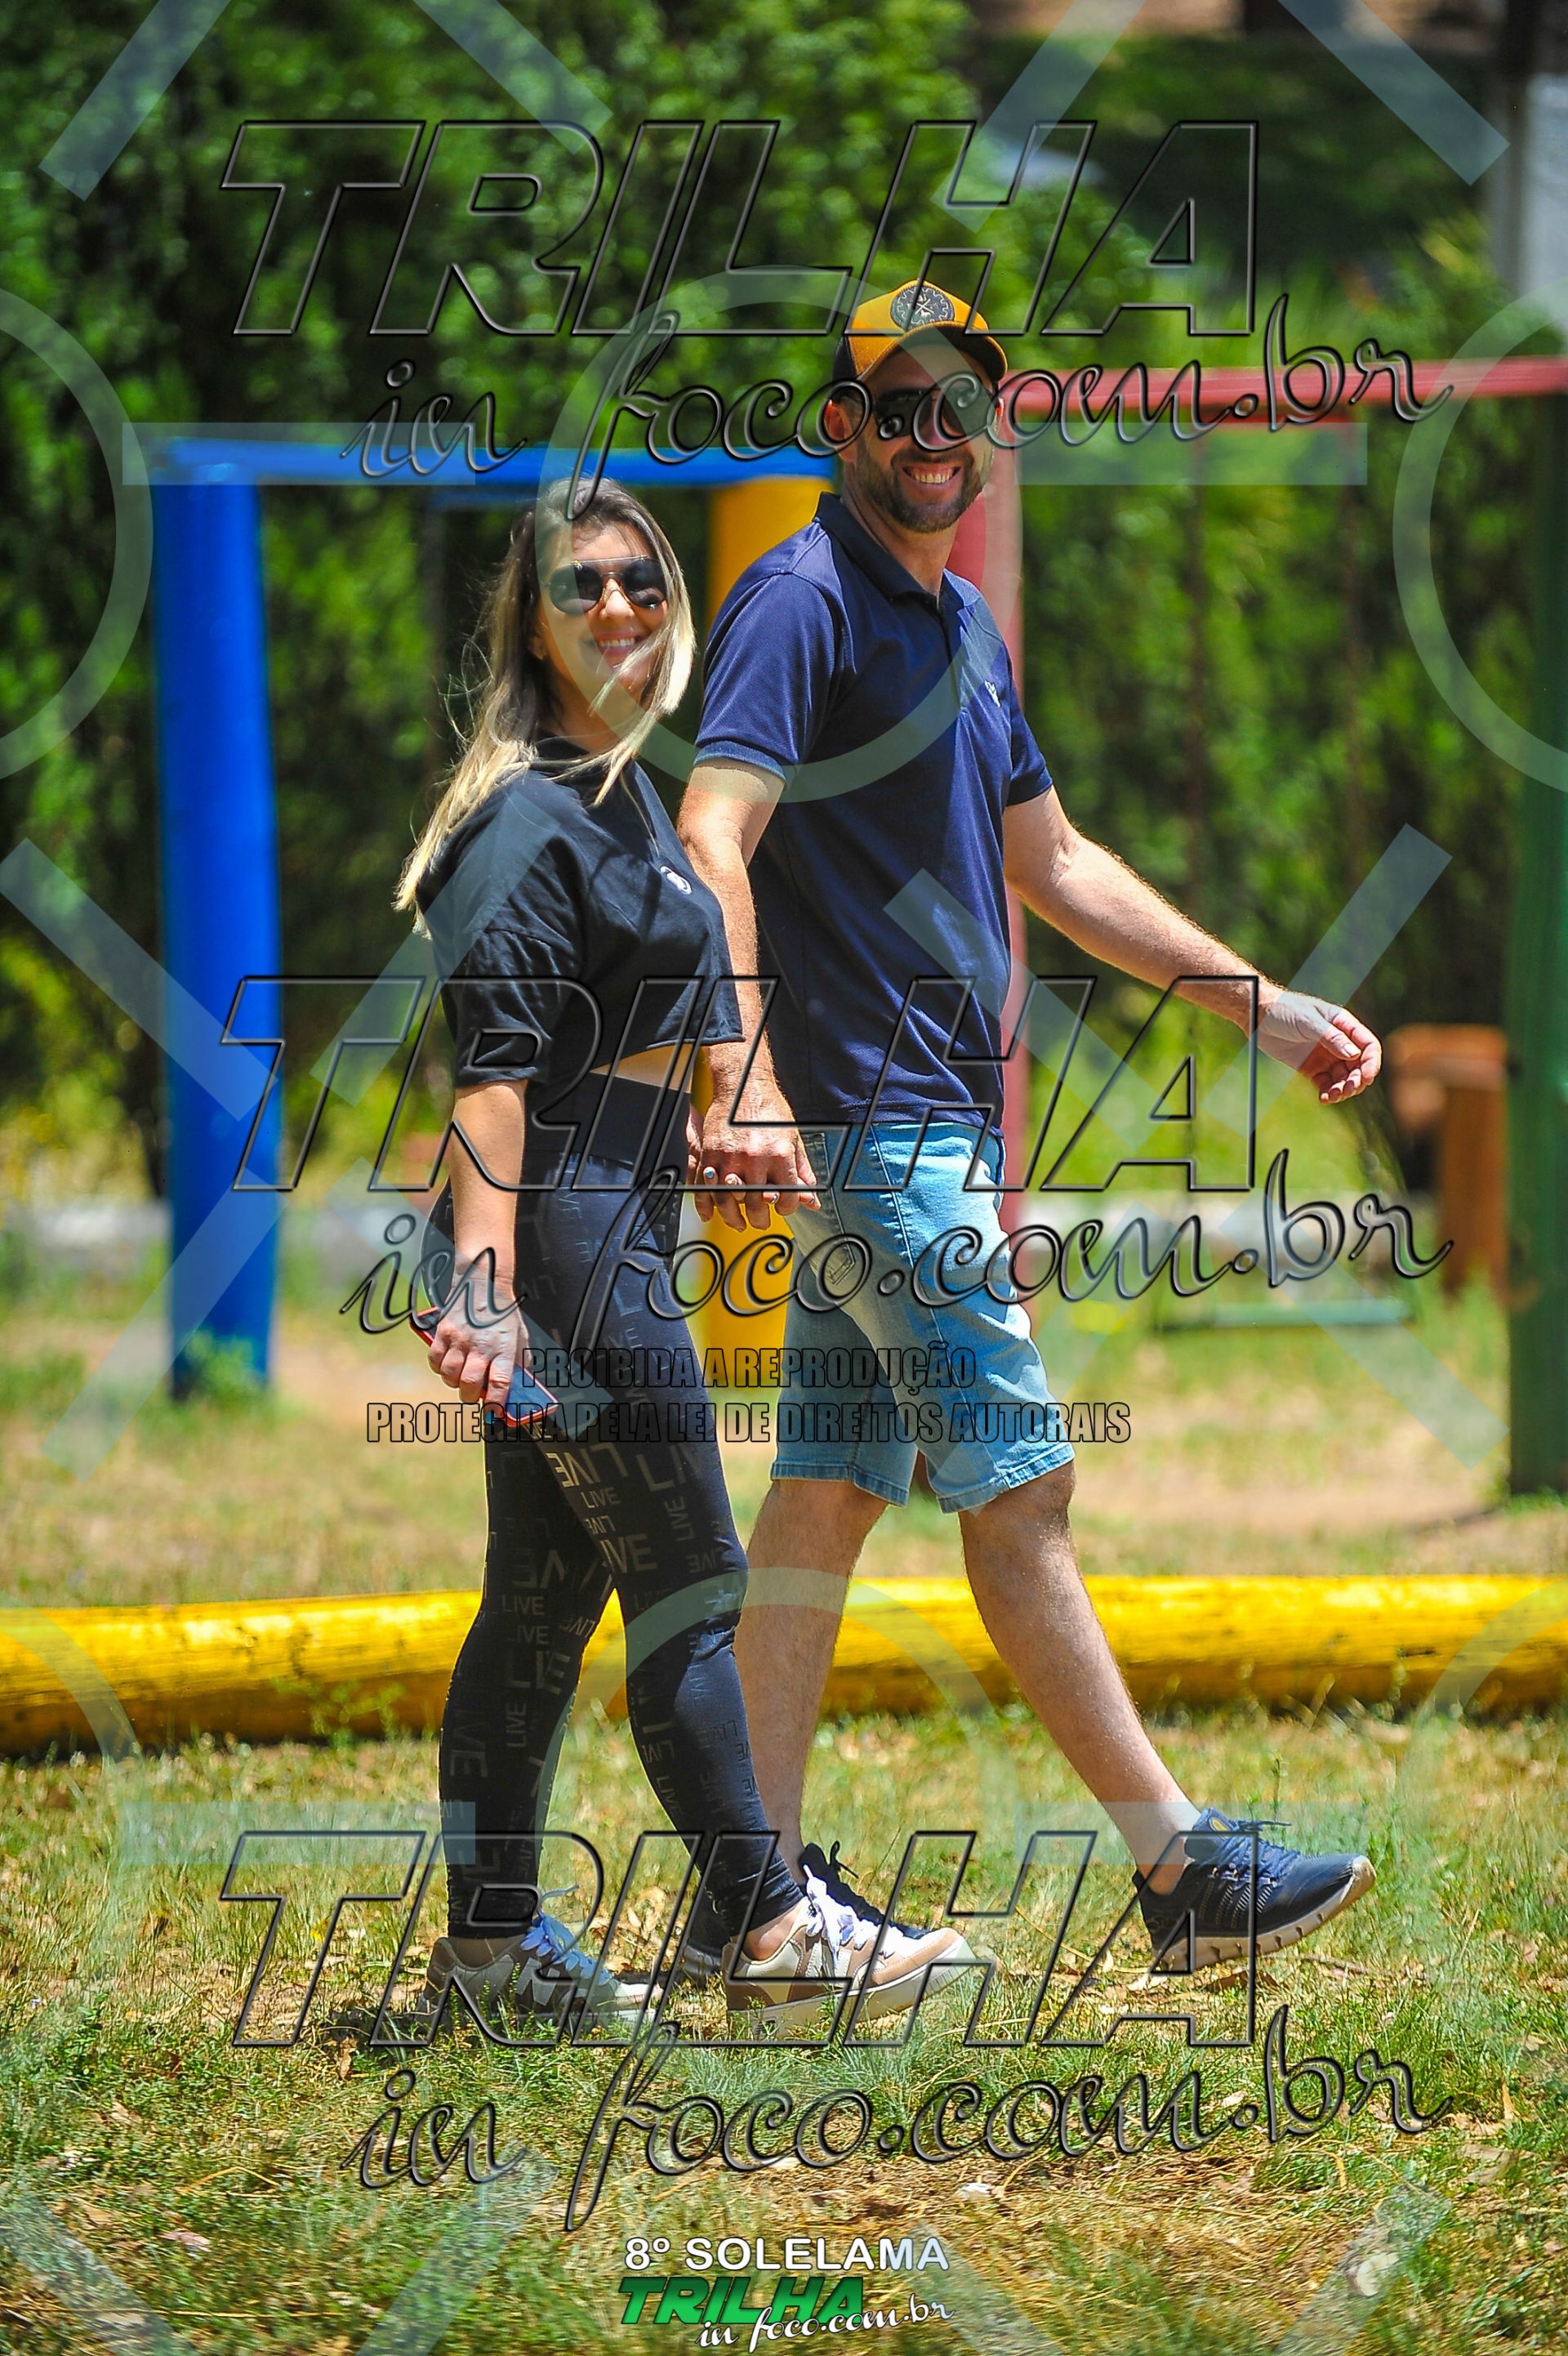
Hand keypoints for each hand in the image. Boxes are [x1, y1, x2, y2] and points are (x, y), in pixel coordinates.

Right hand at [420, 1259, 529, 1409]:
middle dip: (470, 1397)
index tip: (495, 1413)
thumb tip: (517, 1384)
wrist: (482, 1282)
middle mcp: (480, 1345)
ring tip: (461, 1377)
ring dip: (454, 1382)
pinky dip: (439, 1368)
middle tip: (474, 1395)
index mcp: (503, 1347)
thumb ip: (518, 1361)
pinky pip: (434, 1361)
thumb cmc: (502, 1311)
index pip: (500, 1383)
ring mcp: (459, 1339)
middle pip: (469, 1384)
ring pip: (449, 1375)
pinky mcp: (443, 1333)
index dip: (496, 1403)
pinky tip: (448, 1364)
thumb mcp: (520, 1336)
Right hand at [692, 1090, 818, 1231]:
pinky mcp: (709, 1153)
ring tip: (739, 1222)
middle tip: (761, 1220)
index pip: (786, 1197)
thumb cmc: (769, 1110)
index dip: (787, 1207)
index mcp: (779, 1155)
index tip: (784, 1207)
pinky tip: (710, 1213)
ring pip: (729, 1201)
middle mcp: (755, 1158)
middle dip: (760, 1218)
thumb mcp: (793, 1139)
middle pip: (756, 1204)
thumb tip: (812, 1199)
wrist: (743, 1086)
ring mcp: (730, 1157)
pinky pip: (704, 1187)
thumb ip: (802, 1172)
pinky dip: (705, 1204)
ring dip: (733, 1217)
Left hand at [1256, 988, 1381, 1104]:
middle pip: (1359, 1066)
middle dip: (1357, 1080)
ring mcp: (1326, 1056)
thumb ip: (1331, 1037)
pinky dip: (1327, 1093)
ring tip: (1332, 1096)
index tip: (1367, 1077)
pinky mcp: (1311, 1068)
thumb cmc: (1284, 1009)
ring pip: (1343, 1078)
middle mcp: (1338, 1042)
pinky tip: (1323, 1099)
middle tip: (1346, 1090)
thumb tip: (1354, 1055)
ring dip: (1342, 1090)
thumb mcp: (1308, 1021)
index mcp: (1344, 1025)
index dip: (1372, 1062)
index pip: (1368, 1045)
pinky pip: (1325, 1084)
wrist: (1257, 1015)